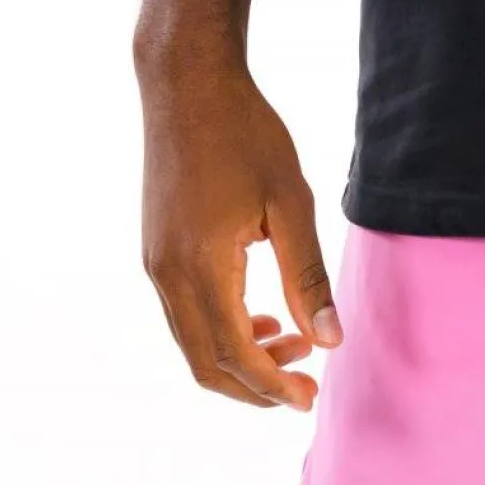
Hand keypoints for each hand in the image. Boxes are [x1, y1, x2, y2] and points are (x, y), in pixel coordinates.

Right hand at [137, 47, 342, 410]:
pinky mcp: (155, 250)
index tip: (309, 400)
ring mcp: (155, 264)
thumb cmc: (245, 133)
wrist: (187, 84)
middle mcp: (167, 275)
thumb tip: (328, 339)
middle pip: (206, 363)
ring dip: (239, 357)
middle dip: (255, 385)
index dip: (272, 386)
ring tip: (291, 345)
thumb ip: (306, 274)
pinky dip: (220, 329)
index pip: (236, 354)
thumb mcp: (289, 200)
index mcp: (201, 267)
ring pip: (192, 342)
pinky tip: (259, 314)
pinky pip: (184, 314)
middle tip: (303, 387)